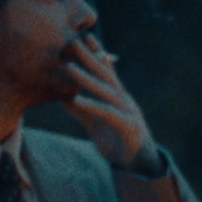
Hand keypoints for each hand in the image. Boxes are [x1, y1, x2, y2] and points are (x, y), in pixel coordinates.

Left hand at [61, 32, 151, 165]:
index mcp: (118, 97)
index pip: (107, 71)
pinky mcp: (128, 126)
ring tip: (69, 67)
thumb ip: (81, 109)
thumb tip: (62, 96)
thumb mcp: (96, 123)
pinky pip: (107, 113)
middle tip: (74, 41)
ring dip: (87, 79)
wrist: (138, 165)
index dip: (97, 54)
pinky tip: (77, 100)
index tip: (85, 36)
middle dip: (90, 57)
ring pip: (105, 91)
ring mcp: (128, 111)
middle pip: (106, 75)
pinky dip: (92, 106)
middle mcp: (125, 100)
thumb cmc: (118, 141)